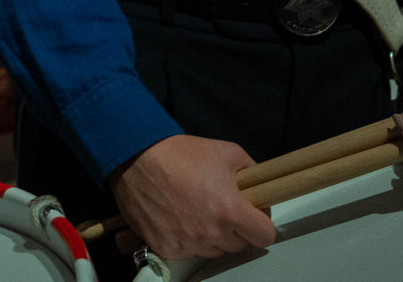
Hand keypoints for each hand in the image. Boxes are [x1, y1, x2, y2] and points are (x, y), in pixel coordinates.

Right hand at [110, 134, 274, 260]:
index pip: (265, 236)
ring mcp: (187, 244)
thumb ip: (251, 172)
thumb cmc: (183, 153)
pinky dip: (185, 239)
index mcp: (231, 211)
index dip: (261, 223)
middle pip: (238, 245)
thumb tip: (259, 187)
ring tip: (194, 211)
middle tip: (218, 207)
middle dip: (234, 228)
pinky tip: (176, 217)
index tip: (252, 214)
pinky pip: (186, 251)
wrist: (137, 157)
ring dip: (210, 236)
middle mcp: (211, 234)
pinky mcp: (165, 248)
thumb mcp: (227, 151)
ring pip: (212, 250)